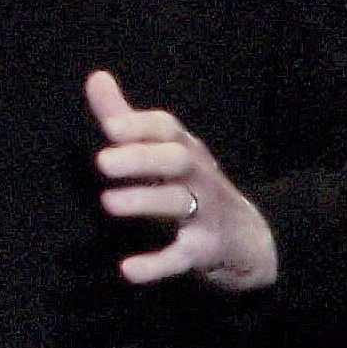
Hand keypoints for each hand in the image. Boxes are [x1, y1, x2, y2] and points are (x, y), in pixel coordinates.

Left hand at [85, 70, 277, 290]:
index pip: (166, 128)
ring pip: (178, 203)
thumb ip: (125, 118)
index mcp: (185, 148)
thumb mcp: (163, 149)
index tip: (109, 126)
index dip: (140, 125)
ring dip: (143, 201)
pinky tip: (128, 271)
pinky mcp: (205, 250)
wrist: (251, 238)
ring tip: (107, 203)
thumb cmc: (192, 184)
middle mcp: (198, 174)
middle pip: (175, 159)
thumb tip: (95, 77)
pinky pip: (182, 256)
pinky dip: (157, 264)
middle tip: (101, 162)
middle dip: (141, 159)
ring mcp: (205, 212)